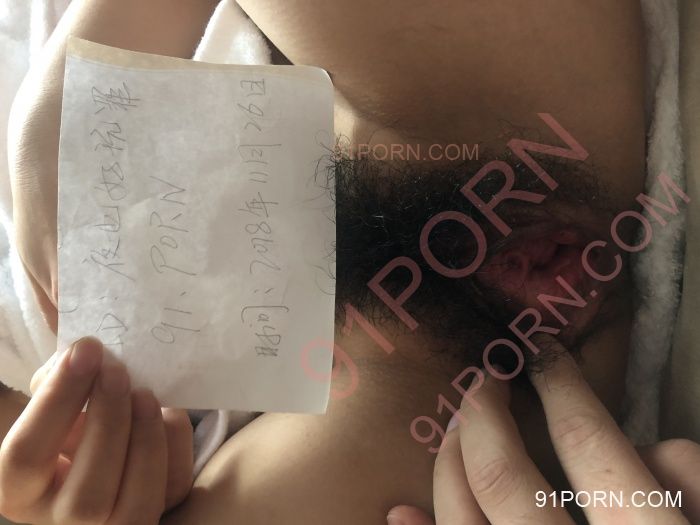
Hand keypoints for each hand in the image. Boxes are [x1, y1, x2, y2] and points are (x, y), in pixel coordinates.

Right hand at [0, 337, 193, 524]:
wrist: (110, 440)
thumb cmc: (77, 416)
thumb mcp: (61, 397)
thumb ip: (64, 369)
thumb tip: (71, 330)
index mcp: (21, 487)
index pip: (25, 455)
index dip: (56, 400)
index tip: (85, 349)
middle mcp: (64, 518)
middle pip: (85, 495)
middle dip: (107, 423)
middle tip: (118, 370)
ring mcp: (114, 524)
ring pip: (133, 506)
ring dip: (144, 441)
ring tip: (146, 394)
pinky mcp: (157, 513)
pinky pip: (173, 489)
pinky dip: (174, 446)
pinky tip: (168, 413)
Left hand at [388, 339, 699, 523]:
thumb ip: (697, 500)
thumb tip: (658, 449)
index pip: (591, 448)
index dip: (562, 388)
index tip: (540, 355)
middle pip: (506, 480)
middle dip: (484, 419)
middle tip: (479, 384)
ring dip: (449, 467)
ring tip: (454, 431)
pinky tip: (402, 512)